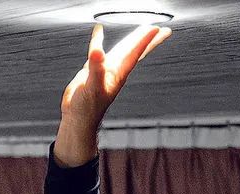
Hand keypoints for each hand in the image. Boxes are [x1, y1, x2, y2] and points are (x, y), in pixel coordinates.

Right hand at [54, 24, 171, 166]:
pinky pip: (100, 51)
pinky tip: (99, 33)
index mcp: (118, 73)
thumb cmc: (87, 108)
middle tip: (162, 29)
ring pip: (122, 50)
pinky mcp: (93, 70)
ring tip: (141, 29)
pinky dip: (99, 40)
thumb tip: (97, 51)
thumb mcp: (92, 86)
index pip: (135, 52)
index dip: (145, 39)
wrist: (77, 118)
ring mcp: (105, 70)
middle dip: (148, 40)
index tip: (156, 28)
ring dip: (132, 39)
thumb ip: (96, 68)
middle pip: (135, 50)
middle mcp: (115, 70)